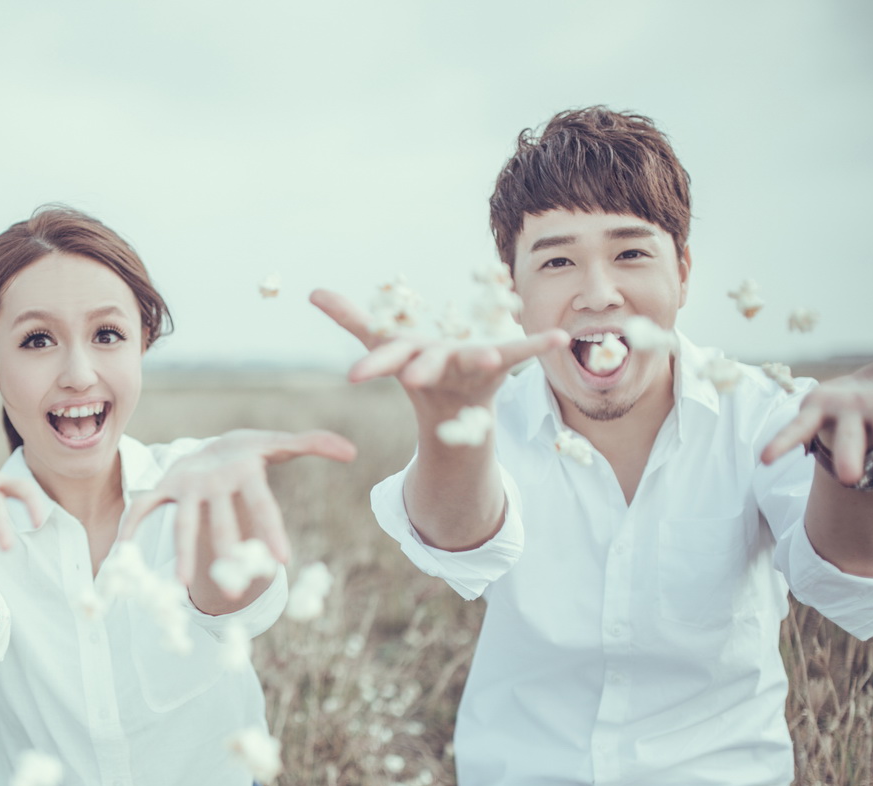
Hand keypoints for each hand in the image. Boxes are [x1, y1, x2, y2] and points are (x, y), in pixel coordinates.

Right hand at [116, 429, 356, 583]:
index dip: (271, 530)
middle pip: (221, 520)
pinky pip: (143, 509)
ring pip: (184, 523)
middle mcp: (214, 478)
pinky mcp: (164, 489)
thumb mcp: (280, 445)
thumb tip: (353, 450)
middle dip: (228, 554)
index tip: (282, 561)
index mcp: (245, 469)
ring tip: (180, 585)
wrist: (212, 443)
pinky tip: (124, 557)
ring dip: (182, 553)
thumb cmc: (252, 453)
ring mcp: (186, 484)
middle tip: (237, 591)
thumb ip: (314, 445)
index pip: (262, 503)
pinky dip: (132, 529)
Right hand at [310, 288, 568, 412]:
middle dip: (422, 369)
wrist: (457, 408)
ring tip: (493, 355)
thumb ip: (351, 317)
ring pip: (475, 360)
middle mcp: (440, 366)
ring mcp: (471, 366)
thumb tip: (310, 290)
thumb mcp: (384, 341)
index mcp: (410, 359)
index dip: (373, 366)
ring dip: (484, 358)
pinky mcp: (501, 365)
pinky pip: (522, 353)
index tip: (356, 376)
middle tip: (413, 376)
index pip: (387, 360)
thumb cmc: (416, 366)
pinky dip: (540, 345)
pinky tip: (562, 337)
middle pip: (428, 366)